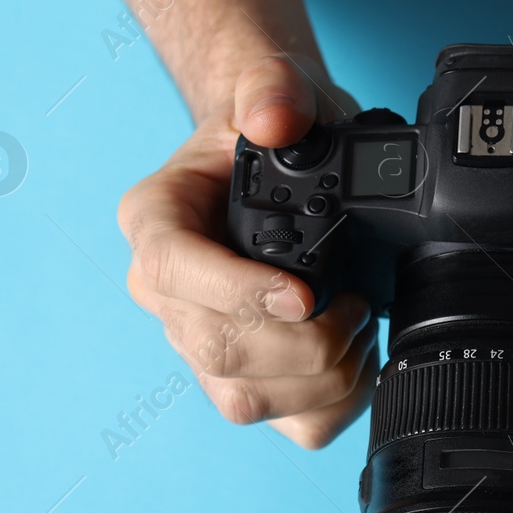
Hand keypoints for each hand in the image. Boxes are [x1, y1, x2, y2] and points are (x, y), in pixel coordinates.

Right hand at [119, 53, 379, 448]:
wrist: (287, 163)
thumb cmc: (273, 132)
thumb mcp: (274, 87)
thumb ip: (273, 88)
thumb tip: (272, 119)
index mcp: (154, 221)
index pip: (172, 270)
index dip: (237, 292)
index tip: (303, 295)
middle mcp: (166, 293)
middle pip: (216, 350)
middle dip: (303, 343)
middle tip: (356, 305)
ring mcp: (200, 345)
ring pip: (244, 399)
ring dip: (320, 376)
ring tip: (358, 325)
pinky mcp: (244, 381)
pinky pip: (284, 425)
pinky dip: (331, 407)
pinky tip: (355, 359)